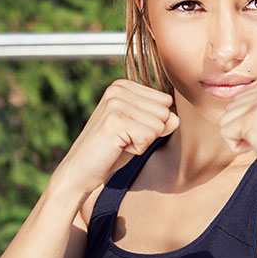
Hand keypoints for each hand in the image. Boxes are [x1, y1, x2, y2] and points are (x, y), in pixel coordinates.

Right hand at [48, 79, 178, 199]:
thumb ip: (160, 121)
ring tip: (121, 143)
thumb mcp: (141, 131)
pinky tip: (118, 148)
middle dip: (150, 132)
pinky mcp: (115, 121)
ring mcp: (115, 103)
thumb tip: (176, 119)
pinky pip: (149, 136)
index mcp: (122, 85)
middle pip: (164, 112)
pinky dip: (138, 149)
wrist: (80, 172)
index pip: (165, 101)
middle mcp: (118, 89)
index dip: (152, 122)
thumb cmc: (111, 151)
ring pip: (159, 124)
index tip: (129, 130)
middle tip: (124, 139)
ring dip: (143, 141)